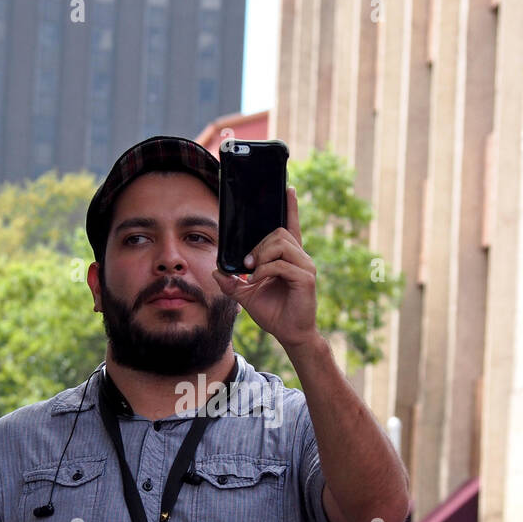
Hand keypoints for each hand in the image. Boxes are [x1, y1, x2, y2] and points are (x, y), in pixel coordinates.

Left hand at [213, 187, 317, 350]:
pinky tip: (257, 281)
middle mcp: (300, 258)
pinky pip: (280, 264)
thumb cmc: (273, 313)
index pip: (291, 226)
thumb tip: (216, 270)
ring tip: (253, 273)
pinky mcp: (306, 278)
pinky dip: (264, 271)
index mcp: (289, 257)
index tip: (288, 188)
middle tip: (247, 264)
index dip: (290, 208)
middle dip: (258, 245)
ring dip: (261, 256)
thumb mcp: (246, 295)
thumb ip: (232, 282)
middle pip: (278, 233)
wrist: (289, 333)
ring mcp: (305, 267)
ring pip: (280, 244)